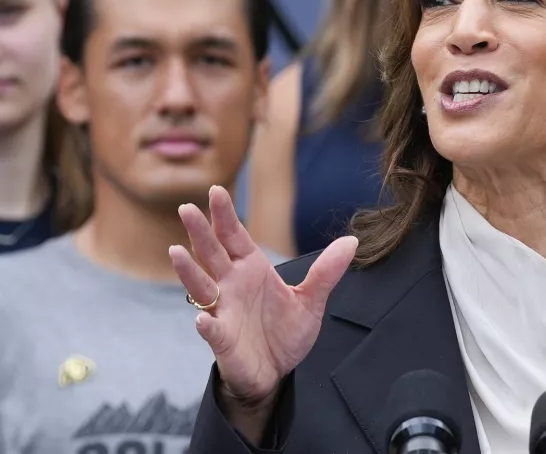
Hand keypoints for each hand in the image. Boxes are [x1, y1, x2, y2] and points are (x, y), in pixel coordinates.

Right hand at [171, 186, 356, 404]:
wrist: (275, 371)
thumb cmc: (285, 332)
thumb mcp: (311, 299)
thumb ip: (326, 271)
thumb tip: (352, 241)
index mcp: (251, 269)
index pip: (234, 237)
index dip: (225, 215)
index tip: (216, 191)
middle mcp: (231, 285)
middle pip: (212, 254)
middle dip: (200, 231)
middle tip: (187, 208)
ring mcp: (223, 311)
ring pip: (202, 287)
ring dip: (189, 271)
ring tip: (176, 251)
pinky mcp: (223, 340)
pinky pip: (212, 331)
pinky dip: (207, 325)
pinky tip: (203, 319)